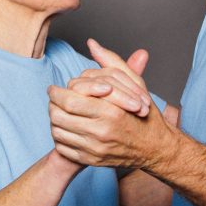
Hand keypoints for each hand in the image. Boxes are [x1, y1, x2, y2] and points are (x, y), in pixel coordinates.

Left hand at [48, 39, 175, 168]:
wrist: (154, 148)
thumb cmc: (144, 114)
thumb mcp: (134, 84)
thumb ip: (112, 62)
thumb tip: (92, 44)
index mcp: (111, 112)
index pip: (69, 101)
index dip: (56, 93)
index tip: (54, 88)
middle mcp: (101, 132)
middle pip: (58, 116)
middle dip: (51, 104)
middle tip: (53, 98)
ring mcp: (94, 149)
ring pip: (57, 132)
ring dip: (54, 120)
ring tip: (59, 111)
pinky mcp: (90, 161)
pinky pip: (63, 148)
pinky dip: (60, 137)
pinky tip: (67, 128)